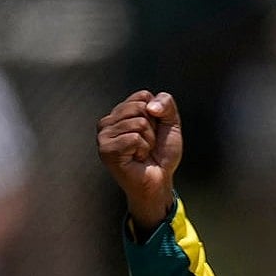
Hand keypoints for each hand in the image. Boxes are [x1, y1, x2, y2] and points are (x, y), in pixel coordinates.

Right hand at [97, 90, 182, 228]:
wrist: (160, 180)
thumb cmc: (161, 154)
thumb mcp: (170, 124)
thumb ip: (166, 104)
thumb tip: (150, 105)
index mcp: (120, 112)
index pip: (143, 96)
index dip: (157, 115)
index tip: (154, 131)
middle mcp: (108, 121)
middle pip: (140, 107)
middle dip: (153, 128)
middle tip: (147, 144)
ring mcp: (104, 135)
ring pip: (139, 123)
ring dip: (149, 141)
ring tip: (142, 152)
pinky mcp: (106, 149)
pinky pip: (134, 138)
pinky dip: (143, 149)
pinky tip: (137, 158)